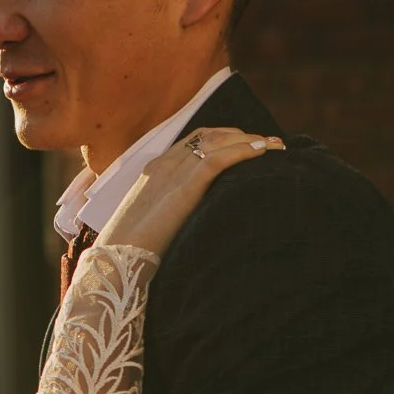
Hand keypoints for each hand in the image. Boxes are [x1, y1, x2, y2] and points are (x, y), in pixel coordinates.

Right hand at [99, 127, 283, 258]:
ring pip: (218, 142)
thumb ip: (168, 210)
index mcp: (154, 169)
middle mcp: (164, 163)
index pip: (194, 140)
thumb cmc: (130, 248)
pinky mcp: (184, 186)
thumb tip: (187, 219)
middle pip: (210, 136)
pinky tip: (262, 152)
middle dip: (242, 135)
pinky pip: (219, 159)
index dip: (223, 137)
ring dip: (250, 140)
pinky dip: (243, 151)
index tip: (246, 142)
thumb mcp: (149, 221)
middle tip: (269, 143)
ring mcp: (173, 171)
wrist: (118, 258)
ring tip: (275, 146)